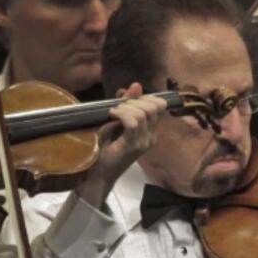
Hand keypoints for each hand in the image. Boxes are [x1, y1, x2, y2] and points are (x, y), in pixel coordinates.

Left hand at [77, 83, 166, 205]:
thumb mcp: (116, 120)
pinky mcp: (133, 146)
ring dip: (125, 108)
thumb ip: (126, 104)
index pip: (158, 106)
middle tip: (118, 107)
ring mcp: (144, 142)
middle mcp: (151, 136)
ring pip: (142, 114)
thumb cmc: (105, 147)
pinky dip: (121, 115)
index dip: (144, 97)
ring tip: (112, 113)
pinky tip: (111, 116)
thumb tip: (136, 85)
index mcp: (150, 130)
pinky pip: (133, 123)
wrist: (99, 172)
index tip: (126, 100)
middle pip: (152, 107)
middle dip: (133, 101)